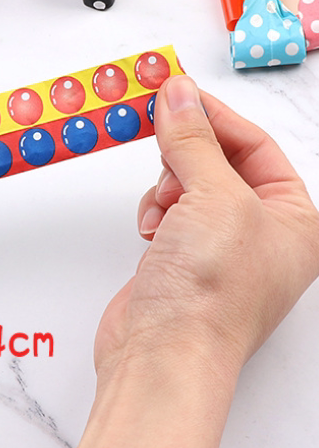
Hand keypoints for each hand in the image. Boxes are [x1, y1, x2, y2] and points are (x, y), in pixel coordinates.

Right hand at [60, 76, 318, 447]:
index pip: (256, 146)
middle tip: (162, 144)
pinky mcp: (182, 260)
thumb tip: (180, 95)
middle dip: (186, 158)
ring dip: (167, 188)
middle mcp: (262, 233)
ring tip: (164, 213)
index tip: (177, 93)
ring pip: (186, 185)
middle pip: (219, 163)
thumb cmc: (211, 293)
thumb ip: (194, 140)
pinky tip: (152, 232)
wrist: (163, 355)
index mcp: (295, 219)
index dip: (215, 117)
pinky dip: (154, 213)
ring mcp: (220, 248)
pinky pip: (168, 213)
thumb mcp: (213, 197)